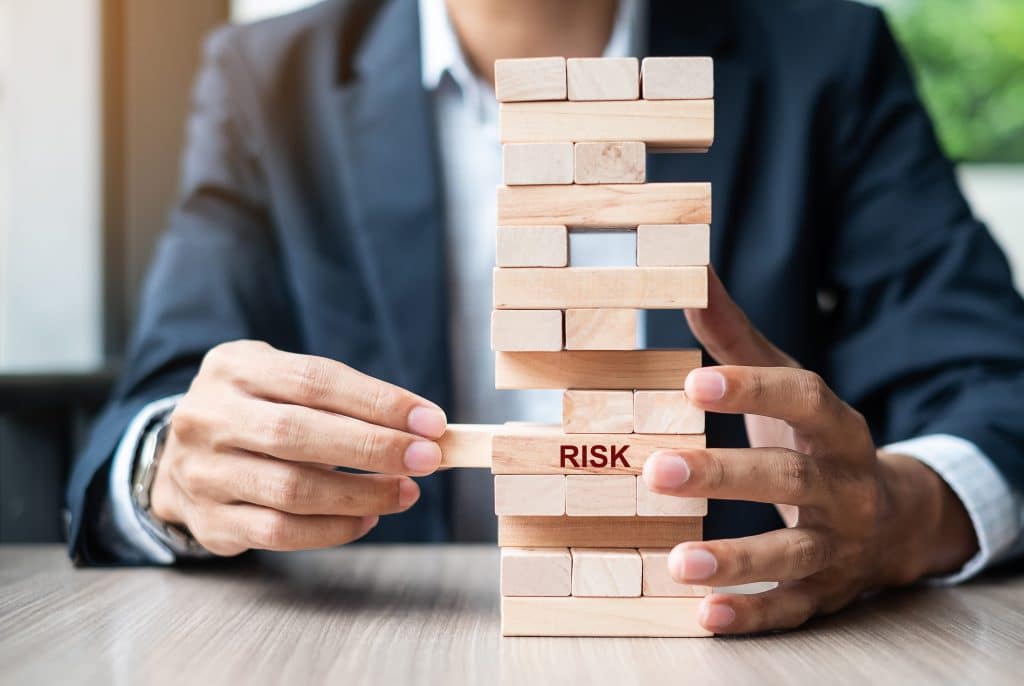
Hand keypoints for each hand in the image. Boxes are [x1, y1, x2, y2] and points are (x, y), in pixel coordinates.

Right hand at [150, 340, 446, 555]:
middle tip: (427, 458)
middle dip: (373, 447)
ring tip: (406, 491)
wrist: (177, 457)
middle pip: (298, 434)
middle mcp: (209, 418)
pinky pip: (279, 532)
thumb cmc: (254, 412)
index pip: (315, 380)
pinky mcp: (210, 522)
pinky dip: (333, 529)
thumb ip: (340, 397)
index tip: (431, 421)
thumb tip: (421, 427)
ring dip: (360, 494)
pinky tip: (368, 518)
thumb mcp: (279, 381)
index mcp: (234, 368)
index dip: (378, 402)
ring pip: (291, 490)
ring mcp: (203, 473)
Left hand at [642, 270, 977, 633]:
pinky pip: (791, 608)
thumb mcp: (788, 387)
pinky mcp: (826, 592)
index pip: (805, 401)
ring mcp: (839, 545)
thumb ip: (736, 339)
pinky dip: (751, 615)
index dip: (755, 390)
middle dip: (726, 476)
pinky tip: (705, 616)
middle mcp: (845, 486)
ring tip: (679, 562)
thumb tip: (688, 274)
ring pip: (794, 554)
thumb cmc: (816, 440)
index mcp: (837, 428)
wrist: (894, 518)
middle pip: (790, 479)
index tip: (696, 383)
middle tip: (659, 470)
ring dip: (737, 560)